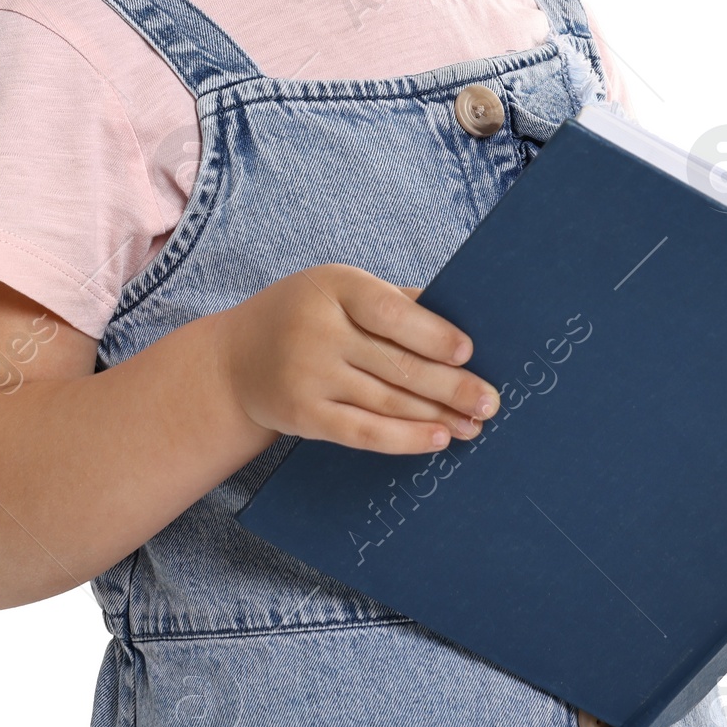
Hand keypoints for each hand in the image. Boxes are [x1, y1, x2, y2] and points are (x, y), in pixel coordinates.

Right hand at [214, 265, 500, 455]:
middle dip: (450, 386)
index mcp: (334, 287)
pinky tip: (437, 439)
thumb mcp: (340, 290)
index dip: (432, 333)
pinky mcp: (303, 415)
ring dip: (437, 416)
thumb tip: (463, 321)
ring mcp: (308, 376)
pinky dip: (404, 438)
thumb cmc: (307, 315)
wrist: (235, 360)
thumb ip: (394, 302)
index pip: (389, 312)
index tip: (468, 352)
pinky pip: (362, 431)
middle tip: (490, 401)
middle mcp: (317, 331)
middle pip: (395, 364)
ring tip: (474, 424)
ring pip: (386, 401)